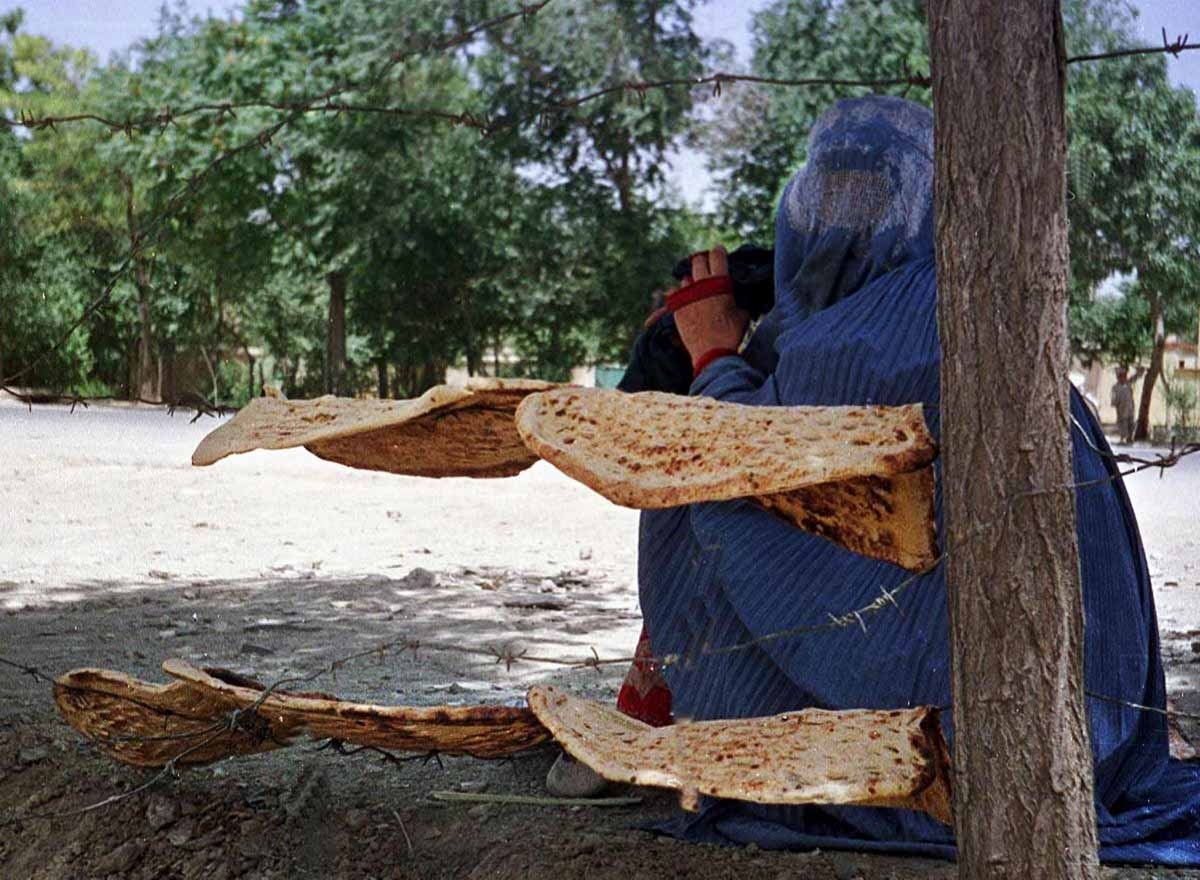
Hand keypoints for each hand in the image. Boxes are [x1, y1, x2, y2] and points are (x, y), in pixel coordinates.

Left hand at [672, 246, 749, 365]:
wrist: (712, 353)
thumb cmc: (731, 334)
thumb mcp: (743, 313)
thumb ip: (737, 300)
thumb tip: (737, 297)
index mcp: (719, 283)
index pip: (717, 256)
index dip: (718, 252)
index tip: (718, 252)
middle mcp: (701, 285)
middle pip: (697, 261)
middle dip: (703, 262)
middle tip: (706, 266)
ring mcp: (686, 296)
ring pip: (685, 279)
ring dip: (691, 281)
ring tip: (696, 288)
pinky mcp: (675, 307)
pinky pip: (673, 293)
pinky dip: (678, 295)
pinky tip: (683, 299)